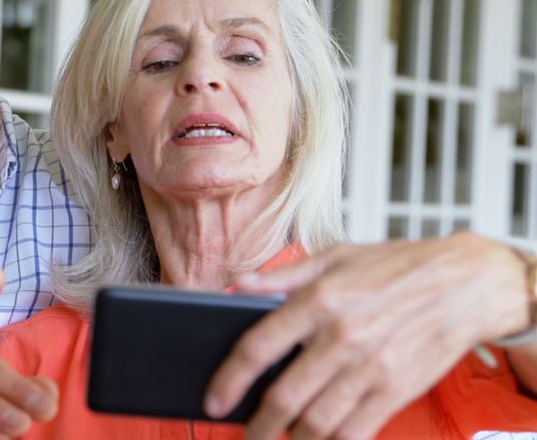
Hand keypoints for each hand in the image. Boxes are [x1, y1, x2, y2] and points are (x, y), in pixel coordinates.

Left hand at [204, 232, 530, 439]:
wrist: (465, 282)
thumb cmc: (397, 267)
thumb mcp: (335, 257)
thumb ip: (281, 275)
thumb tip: (237, 283)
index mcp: (319, 301)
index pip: (258, 348)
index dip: (230, 380)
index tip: (215, 401)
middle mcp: (342, 338)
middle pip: (284, 397)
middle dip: (257, 425)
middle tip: (244, 433)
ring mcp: (371, 368)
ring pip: (317, 422)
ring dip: (290, 439)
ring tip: (276, 439)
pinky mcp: (396, 391)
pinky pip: (356, 432)